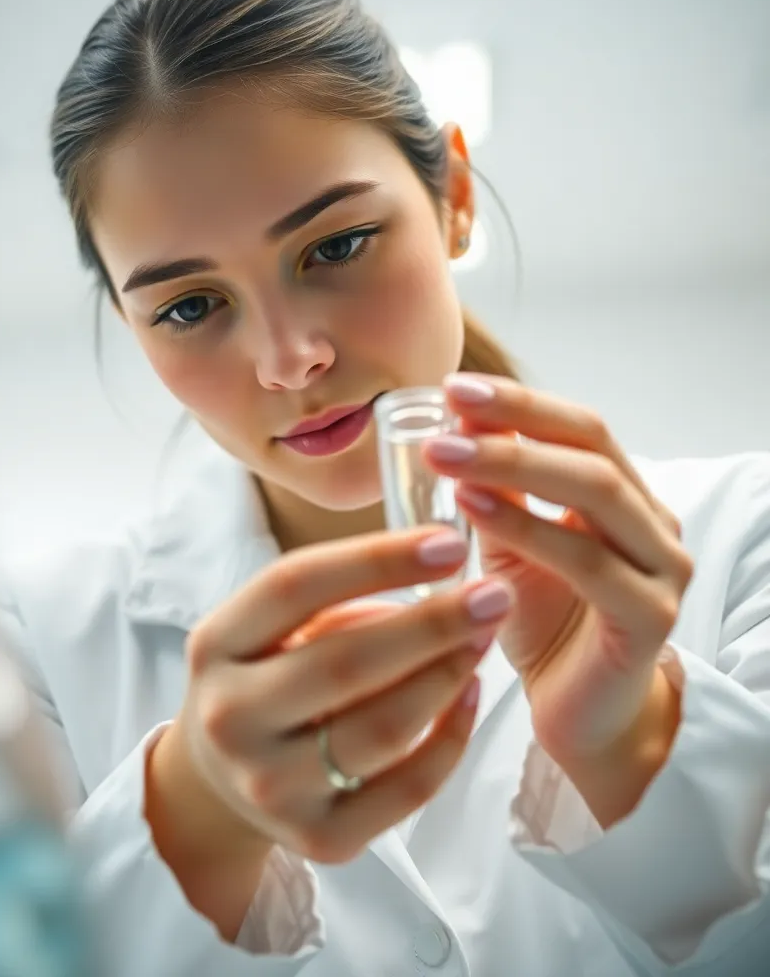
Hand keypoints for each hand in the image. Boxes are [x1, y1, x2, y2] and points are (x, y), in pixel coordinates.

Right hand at [170, 527, 512, 864]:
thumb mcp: (265, 625)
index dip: (377, 561)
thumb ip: (331, 593)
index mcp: (215, 645)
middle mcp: (231, 718)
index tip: (448, 542)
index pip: (295, 587)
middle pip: (347, 661)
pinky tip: (471, 693)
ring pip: (386, 727)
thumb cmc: (261, 677)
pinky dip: (451, 737)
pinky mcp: (320, 837)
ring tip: (484, 637)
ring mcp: (271, 786)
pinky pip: (408, 787)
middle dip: (434, 623)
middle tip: (493, 595)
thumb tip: (433, 564)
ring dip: (449, 675)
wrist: (216, 783)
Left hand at [424, 374, 693, 774]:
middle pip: (591, 447)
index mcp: (626, 498)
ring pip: (593, 492)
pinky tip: (472, 508)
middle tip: (450, 406)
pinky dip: (526, 527)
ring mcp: (662, 568)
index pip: (579, 428)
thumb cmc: (547, 626)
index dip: (519, 404)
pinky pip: (586, 560)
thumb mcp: (513, 546)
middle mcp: (654, 524)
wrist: (582, 720)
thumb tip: (460, 422)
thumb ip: (499, 491)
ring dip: (512, 464)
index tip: (454, 388)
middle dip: (516, 420)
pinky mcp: (650, 616)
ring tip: (446, 453)